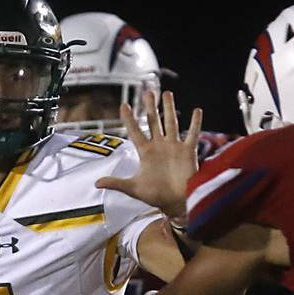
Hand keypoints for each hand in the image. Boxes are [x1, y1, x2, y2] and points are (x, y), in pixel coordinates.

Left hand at [93, 90, 201, 217]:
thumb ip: (116, 183)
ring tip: (167, 93)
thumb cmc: (156, 196)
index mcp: (146, 152)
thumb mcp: (134, 188)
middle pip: (154, 122)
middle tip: (148, 91)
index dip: (129, 119)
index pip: (135, 131)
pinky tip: (197, 110)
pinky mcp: (188, 152)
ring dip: (169, 108)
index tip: (124, 105)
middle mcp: (159, 146)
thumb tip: (96, 183)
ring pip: (171, 123)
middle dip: (151, 107)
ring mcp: (174, 147)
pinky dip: (195, 123)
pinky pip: (192, 134)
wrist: (176, 203)